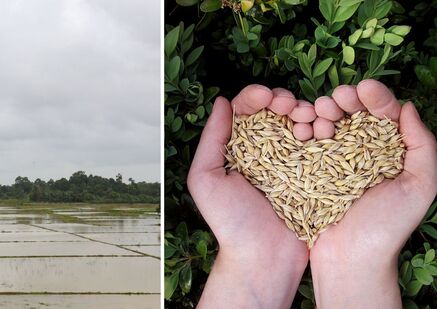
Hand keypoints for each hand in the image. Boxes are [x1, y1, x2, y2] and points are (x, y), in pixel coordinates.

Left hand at [188, 85, 308, 308]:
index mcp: (240, 148)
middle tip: (290, 105)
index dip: (256, 96)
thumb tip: (223, 101)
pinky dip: (323, 131)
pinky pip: (321, 145)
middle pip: (277, 112)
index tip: (265, 96)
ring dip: (306, 111)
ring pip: (300, 123)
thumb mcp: (206, 178)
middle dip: (284, 100)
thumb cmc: (230, 222)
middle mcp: (266, 151)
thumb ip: (212, 139)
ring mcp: (292, 162)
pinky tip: (323, 129)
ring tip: (307, 116)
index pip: (247, 110)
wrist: (263, 258)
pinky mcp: (315, 175)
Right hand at [308, 80, 436, 307]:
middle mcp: (361, 152)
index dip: (374, 97)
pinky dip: (303, 130)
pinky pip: (306, 144)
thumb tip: (408, 108)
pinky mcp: (310, 171)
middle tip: (335, 98)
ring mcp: (332, 161)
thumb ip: (423, 146)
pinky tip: (303, 128)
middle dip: (344, 99)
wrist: (350, 258)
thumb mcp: (421, 186)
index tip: (362, 88)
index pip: (384, 115)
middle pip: (353, 114)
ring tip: (317, 112)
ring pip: (328, 124)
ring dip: (322, 112)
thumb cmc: (388, 226)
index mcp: (389, 152)